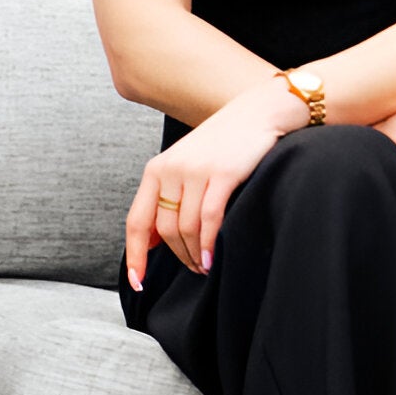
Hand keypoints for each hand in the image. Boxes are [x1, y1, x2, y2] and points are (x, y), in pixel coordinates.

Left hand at [126, 82, 295, 286]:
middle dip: (178, 256)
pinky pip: (209, 218)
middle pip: (165, 229)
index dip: (135, 256)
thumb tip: (151, 242)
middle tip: (193, 269)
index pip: (137, 221)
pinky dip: (209, 243)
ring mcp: (196, 171)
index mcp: (156, 169)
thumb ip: (168, 197)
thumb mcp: (186, 164)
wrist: (260, 112)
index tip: (138, 282)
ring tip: (205, 265)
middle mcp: (171, 169)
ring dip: (195, 254)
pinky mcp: (223, 173)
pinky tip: (213, 257)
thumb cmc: (226, 143)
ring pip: (186, 228)